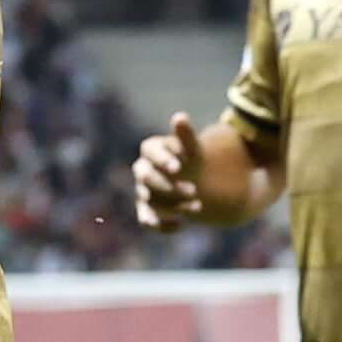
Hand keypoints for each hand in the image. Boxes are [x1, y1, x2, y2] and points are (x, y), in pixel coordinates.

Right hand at [131, 111, 206, 231]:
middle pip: (146, 177)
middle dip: (168, 186)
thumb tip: (179, 116)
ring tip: (198, 206)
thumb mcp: (194, 150)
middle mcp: (143, 170)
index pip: (149, 150)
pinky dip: (161, 225)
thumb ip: (186, 137)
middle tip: (194, 191)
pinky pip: (146, 220)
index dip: (162, 159)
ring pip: (149, 199)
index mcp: (152, 150)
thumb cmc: (193, 161)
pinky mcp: (147, 211)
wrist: (198, 183)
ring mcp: (143, 191)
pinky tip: (181, 225)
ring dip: (172, 205)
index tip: (179, 168)